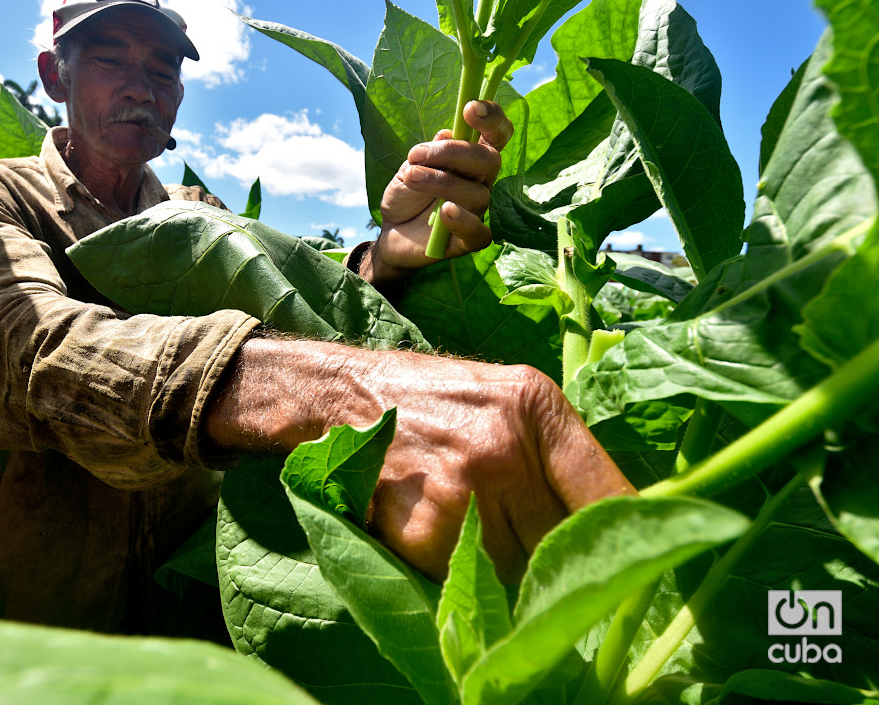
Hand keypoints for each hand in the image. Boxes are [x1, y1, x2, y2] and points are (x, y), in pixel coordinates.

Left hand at [364, 101, 511, 285]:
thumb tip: (447, 133)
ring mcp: (476, 212)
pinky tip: (445, 211)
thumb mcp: (411, 166)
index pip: (496, 135)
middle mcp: (480, 183)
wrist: (391, 230)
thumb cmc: (407, 194)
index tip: (471, 108)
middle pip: (487, 160)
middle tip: (416, 154)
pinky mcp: (467, 241)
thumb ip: (429, 152)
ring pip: (476, 193)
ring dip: (440, 182)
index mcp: (471, 160)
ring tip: (411, 178)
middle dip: (452, 151)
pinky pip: (478, 233)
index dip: (491, 118)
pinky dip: (463, 221)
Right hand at [366, 355, 634, 580]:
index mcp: (534, 407)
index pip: (609, 493)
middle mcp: (504, 449)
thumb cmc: (433, 399)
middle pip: (566, 544)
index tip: (635, 563)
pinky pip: (469, 580)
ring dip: (509, 572)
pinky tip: (442, 538)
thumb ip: (557, 451)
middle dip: (561, 562)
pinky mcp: (423, 534)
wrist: (341, 396)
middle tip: (552, 562)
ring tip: (479, 535)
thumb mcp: (507, 397)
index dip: (628, 538)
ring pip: (518, 571)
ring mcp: (462, 495)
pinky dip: (463, 575)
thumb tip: (615, 521)